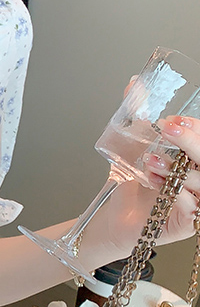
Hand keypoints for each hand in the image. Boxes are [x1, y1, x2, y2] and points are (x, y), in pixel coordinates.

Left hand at [86, 115, 199, 256]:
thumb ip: (137, 115)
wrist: (114, 217)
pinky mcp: (188, 223)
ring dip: (178, 168)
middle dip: (191, 141)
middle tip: (169, 129)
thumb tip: (134, 83)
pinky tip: (156, 183)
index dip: (196, 128)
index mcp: (194, 159)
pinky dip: (177, 193)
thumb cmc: (131, 183)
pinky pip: (193, 207)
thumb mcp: (132, 145)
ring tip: (150, 160)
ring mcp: (198, 202)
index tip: (173, 119)